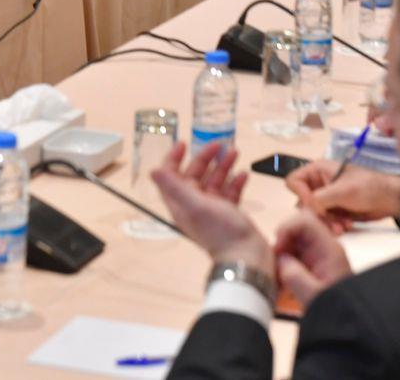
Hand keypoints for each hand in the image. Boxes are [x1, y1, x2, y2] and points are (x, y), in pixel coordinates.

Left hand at [151, 141, 270, 272]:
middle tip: (220, 144)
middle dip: (206, 158)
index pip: (172, 177)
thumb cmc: (220, 231)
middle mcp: (194, 206)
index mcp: (181, 204)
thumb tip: (153, 170)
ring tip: (235, 152)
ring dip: (223, 166)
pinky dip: (235, 182)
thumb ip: (175, 187)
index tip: (184, 143)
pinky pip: (230, 192)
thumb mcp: (195, 206)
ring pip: (215, 181)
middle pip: (196, 175)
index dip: (174, 158)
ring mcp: (213, 210)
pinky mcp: (229, 213)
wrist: (246, 256)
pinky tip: (243, 173)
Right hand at [272, 210, 352, 309]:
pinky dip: (283, 267)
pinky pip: (293, 257)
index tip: (277, 249)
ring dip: (280, 256)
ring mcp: (317, 258)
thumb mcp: (314, 296)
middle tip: (273, 264)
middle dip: (281, 243)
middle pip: (297, 229)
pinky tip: (281, 284)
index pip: (305, 222)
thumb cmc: (337, 311)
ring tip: (276, 277)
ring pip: (293, 243)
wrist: (350, 324)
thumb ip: (295, 276)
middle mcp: (323, 249)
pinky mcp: (312, 268)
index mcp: (329, 250)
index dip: (287, 229)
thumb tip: (279, 258)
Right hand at [285, 160, 399, 234]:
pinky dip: (333, 225)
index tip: (314, 205)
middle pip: (302, 201)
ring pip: (313, 214)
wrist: (389, 199)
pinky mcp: (333, 210)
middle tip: (331, 221)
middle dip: (316, 214)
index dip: (301, 194)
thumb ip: (321, 198)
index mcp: (317, 170)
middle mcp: (318, 183)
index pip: (294, 181)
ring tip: (342, 227)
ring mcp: (325, 198)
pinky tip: (346, 225)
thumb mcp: (343, 190)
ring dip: (326, 223)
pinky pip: (323, 221)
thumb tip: (305, 209)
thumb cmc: (368, 187)